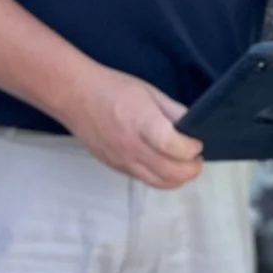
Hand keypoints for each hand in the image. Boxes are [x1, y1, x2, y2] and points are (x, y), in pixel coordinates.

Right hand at [59, 66, 203, 189]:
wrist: (76, 97)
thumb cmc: (113, 89)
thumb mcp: (150, 92)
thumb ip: (174, 112)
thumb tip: (193, 129)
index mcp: (142, 122)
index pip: (172, 146)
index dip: (191, 149)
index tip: (196, 142)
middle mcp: (132, 146)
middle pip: (170, 173)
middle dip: (191, 169)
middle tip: (196, 157)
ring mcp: (122, 160)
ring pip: (159, 183)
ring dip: (178, 178)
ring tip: (183, 164)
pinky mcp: (115, 167)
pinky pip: (144, 179)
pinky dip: (160, 177)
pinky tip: (162, 163)